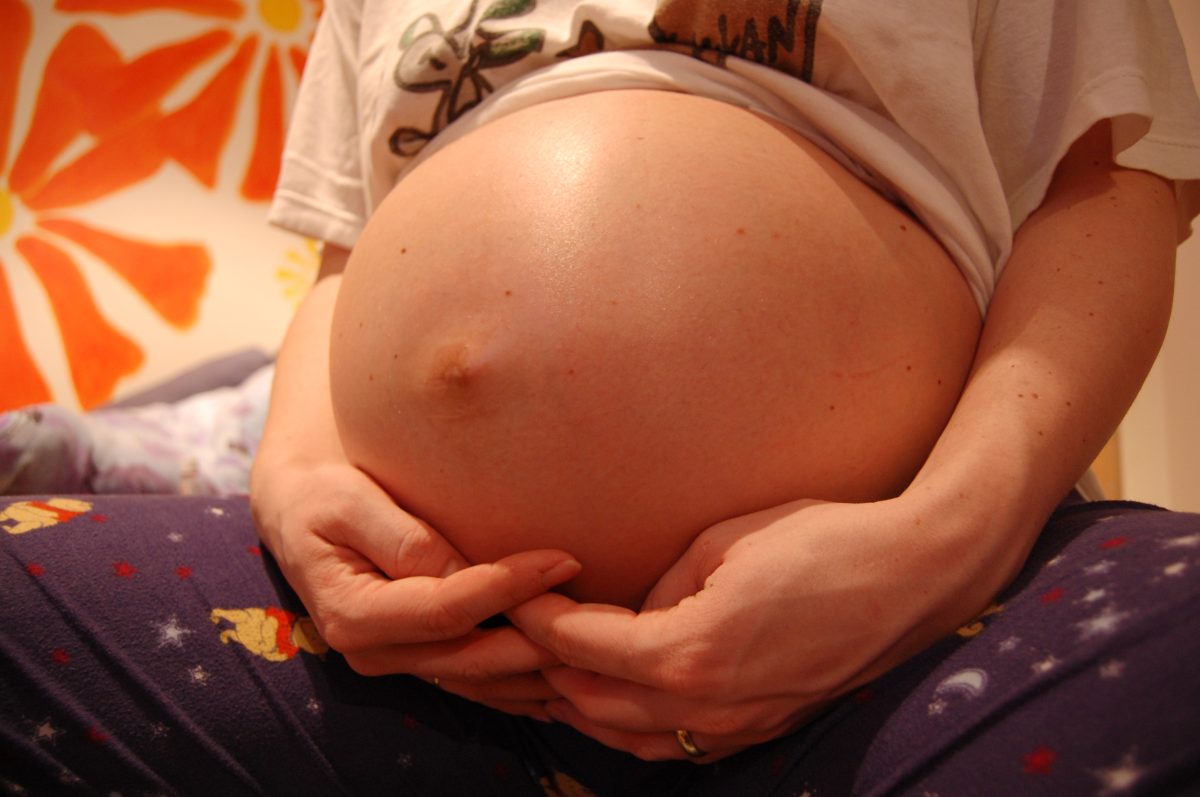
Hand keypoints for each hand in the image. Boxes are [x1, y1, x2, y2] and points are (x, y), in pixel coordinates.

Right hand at [251, 457, 580, 718]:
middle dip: (540, 640)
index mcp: (353, 614)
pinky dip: (525, 682)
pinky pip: (479, 682)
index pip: (447, 611)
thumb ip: (401, 538)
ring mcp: (399, 663)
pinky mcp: (419, 660)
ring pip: (481, 681)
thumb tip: (455, 568)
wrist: (301, 509)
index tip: (564, 558)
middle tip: (604, 616)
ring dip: (540, 671)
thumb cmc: (324, 491)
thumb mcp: (346, 501)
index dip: (508, 588)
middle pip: (473, 657)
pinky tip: (572, 670)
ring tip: (602, 646)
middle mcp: (375, 652)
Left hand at [510, 497, 986, 759]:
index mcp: (690, 652)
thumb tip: (631, 612)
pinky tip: (621, 700)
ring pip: (629, 739)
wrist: (913, 576)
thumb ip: (660, 588)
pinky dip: (632, 727)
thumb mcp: (722, 542)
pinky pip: (676, 747)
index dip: (539, 617)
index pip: (582, 646)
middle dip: (547, 665)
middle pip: (593, 701)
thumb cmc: (822, 541)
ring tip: (554, 669)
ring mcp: (740, 727)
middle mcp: (708, 706)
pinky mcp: (764, 730)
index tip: (516, 591)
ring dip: (583, 704)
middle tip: (522, 628)